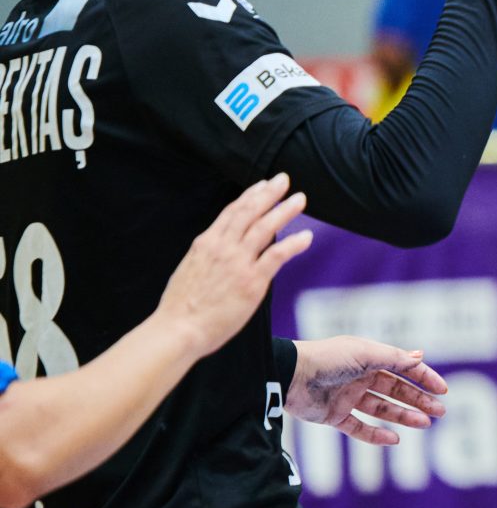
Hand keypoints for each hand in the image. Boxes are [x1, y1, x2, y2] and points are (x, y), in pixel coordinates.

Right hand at [157, 175, 311, 358]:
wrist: (178, 329)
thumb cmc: (181, 307)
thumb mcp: (190, 270)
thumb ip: (207, 256)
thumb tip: (218, 251)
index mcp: (206, 244)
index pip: (231, 212)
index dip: (249, 196)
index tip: (262, 184)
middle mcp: (222, 248)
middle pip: (249, 212)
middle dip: (268, 193)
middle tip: (284, 178)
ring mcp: (238, 263)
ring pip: (265, 228)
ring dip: (284, 211)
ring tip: (300, 198)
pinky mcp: (252, 281)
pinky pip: (277, 256)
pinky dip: (294, 244)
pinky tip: (307, 236)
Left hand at [286, 337, 449, 447]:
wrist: (289, 375)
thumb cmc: (328, 358)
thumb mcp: (365, 354)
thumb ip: (394, 358)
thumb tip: (421, 356)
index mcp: (368, 358)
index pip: (403, 368)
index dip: (424, 378)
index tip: (442, 391)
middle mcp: (359, 377)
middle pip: (396, 390)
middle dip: (419, 400)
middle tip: (440, 412)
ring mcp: (347, 397)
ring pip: (382, 409)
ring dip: (404, 416)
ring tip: (424, 424)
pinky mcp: (334, 416)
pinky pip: (359, 428)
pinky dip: (376, 435)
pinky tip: (395, 439)